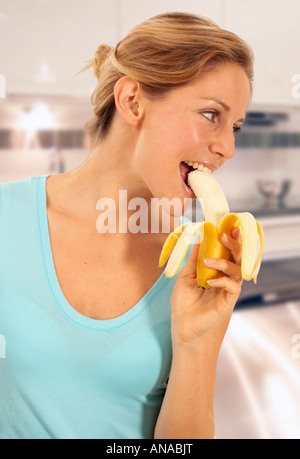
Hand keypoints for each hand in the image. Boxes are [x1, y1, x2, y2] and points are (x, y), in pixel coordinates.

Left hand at [170, 227, 242, 344]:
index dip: (232, 240)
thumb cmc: (183, 302)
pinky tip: (209, 281)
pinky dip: (222, 280)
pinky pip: (233, 287)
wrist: (181, 324)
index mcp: (217, 271)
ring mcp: (228, 290)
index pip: (228, 252)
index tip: (229, 227)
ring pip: (238, 271)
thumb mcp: (186, 275)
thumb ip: (194, 258)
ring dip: (225, 263)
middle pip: (239, 259)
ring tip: (209, 262)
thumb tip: (198, 237)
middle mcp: (226, 279)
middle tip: (225, 236)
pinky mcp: (229, 302)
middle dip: (235, 245)